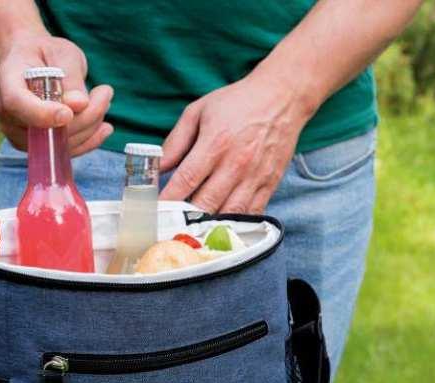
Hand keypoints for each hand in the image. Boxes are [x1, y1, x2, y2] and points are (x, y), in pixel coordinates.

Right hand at [0, 34, 112, 155]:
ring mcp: (19, 134)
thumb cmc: (45, 53)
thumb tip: (80, 104)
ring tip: (104, 99)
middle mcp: (7, 113)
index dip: (43, 113)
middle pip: (46, 128)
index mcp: (7, 81)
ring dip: (91, 125)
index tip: (69, 112)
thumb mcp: (61, 53)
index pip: (18, 103)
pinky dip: (89, 140)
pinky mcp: (36, 147)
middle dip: (84, 115)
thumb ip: (70, 77)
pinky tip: (104, 127)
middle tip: (106, 92)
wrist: (31, 63)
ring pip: (61, 143)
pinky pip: (65, 151)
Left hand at [158, 74, 314, 213]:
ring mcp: (255, 177)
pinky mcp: (269, 184)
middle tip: (168, 226)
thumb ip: (175, 142)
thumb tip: (156, 167)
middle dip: (184, 218)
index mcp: (215, 143)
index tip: (154, 211)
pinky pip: (251, 213)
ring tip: (192, 231)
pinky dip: (234, 223)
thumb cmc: (237, 103)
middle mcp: (236, 164)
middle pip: (205, 203)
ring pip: (228, 214)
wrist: (281, 98)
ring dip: (209, 225)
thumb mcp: (198, 112)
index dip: (167, 200)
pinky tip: (221, 226)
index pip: (185, 180)